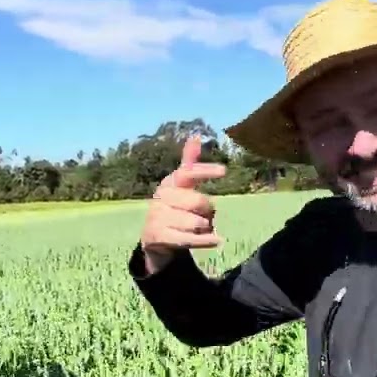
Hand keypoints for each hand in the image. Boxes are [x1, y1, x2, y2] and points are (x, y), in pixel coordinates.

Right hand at [140, 134, 227, 274]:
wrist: (153, 237)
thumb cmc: (174, 207)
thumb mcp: (181, 186)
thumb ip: (190, 164)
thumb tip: (196, 136)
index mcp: (169, 183)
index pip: (187, 173)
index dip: (204, 171)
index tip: (224, 171)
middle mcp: (160, 198)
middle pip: (197, 201)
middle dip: (207, 210)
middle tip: (205, 214)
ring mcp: (157, 217)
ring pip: (196, 222)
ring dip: (205, 227)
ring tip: (201, 228)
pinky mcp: (158, 237)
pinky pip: (189, 239)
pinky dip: (205, 241)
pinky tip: (217, 240)